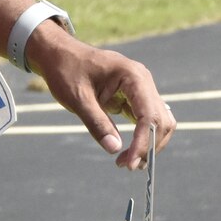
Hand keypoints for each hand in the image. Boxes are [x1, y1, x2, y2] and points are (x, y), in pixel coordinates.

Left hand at [25, 28, 175, 169]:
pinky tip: (129, 150)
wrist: (59, 54)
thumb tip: (115, 149)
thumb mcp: (77, 99)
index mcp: (132, 76)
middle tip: (126, 166)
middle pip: (161, 120)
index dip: (143, 142)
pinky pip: (148, 120)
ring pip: (160, 122)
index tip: (129, 162)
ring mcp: (141, 88)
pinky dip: (143, 137)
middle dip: (148, 146)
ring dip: (149, 144)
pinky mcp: (135, 96)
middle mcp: (143, 81)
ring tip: (128, 162)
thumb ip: (97, 123)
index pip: (149, 115)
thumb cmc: (66, 71)